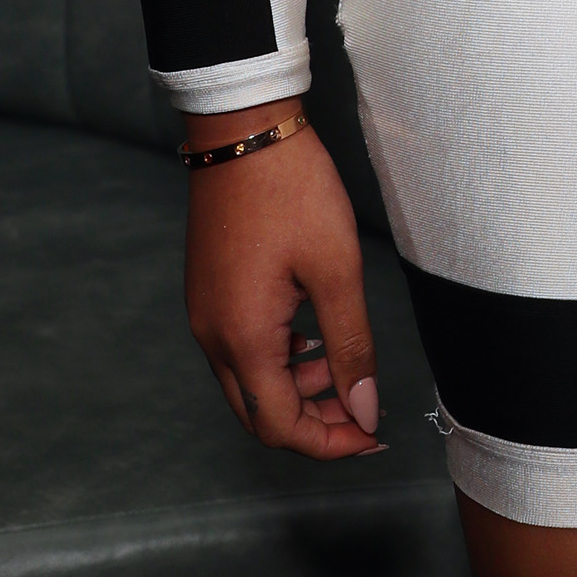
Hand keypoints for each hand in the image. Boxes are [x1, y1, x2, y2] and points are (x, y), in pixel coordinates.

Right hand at [183, 110, 382, 457]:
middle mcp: (212, 337)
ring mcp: (205, 315)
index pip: (280, 427)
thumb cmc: (293, 191)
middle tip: (362, 412)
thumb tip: (363, 408)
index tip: (372, 435)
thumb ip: (350, 345)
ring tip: (342, 370)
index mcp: (242, 339)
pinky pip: (239, 351)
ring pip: (247, 385)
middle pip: (258, 415)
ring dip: (295, 392)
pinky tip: (312, 338)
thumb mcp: (336, 268)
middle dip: (313, 425)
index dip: (329, 443)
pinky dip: (278, 361)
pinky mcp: (208, 293)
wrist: (244, 132)